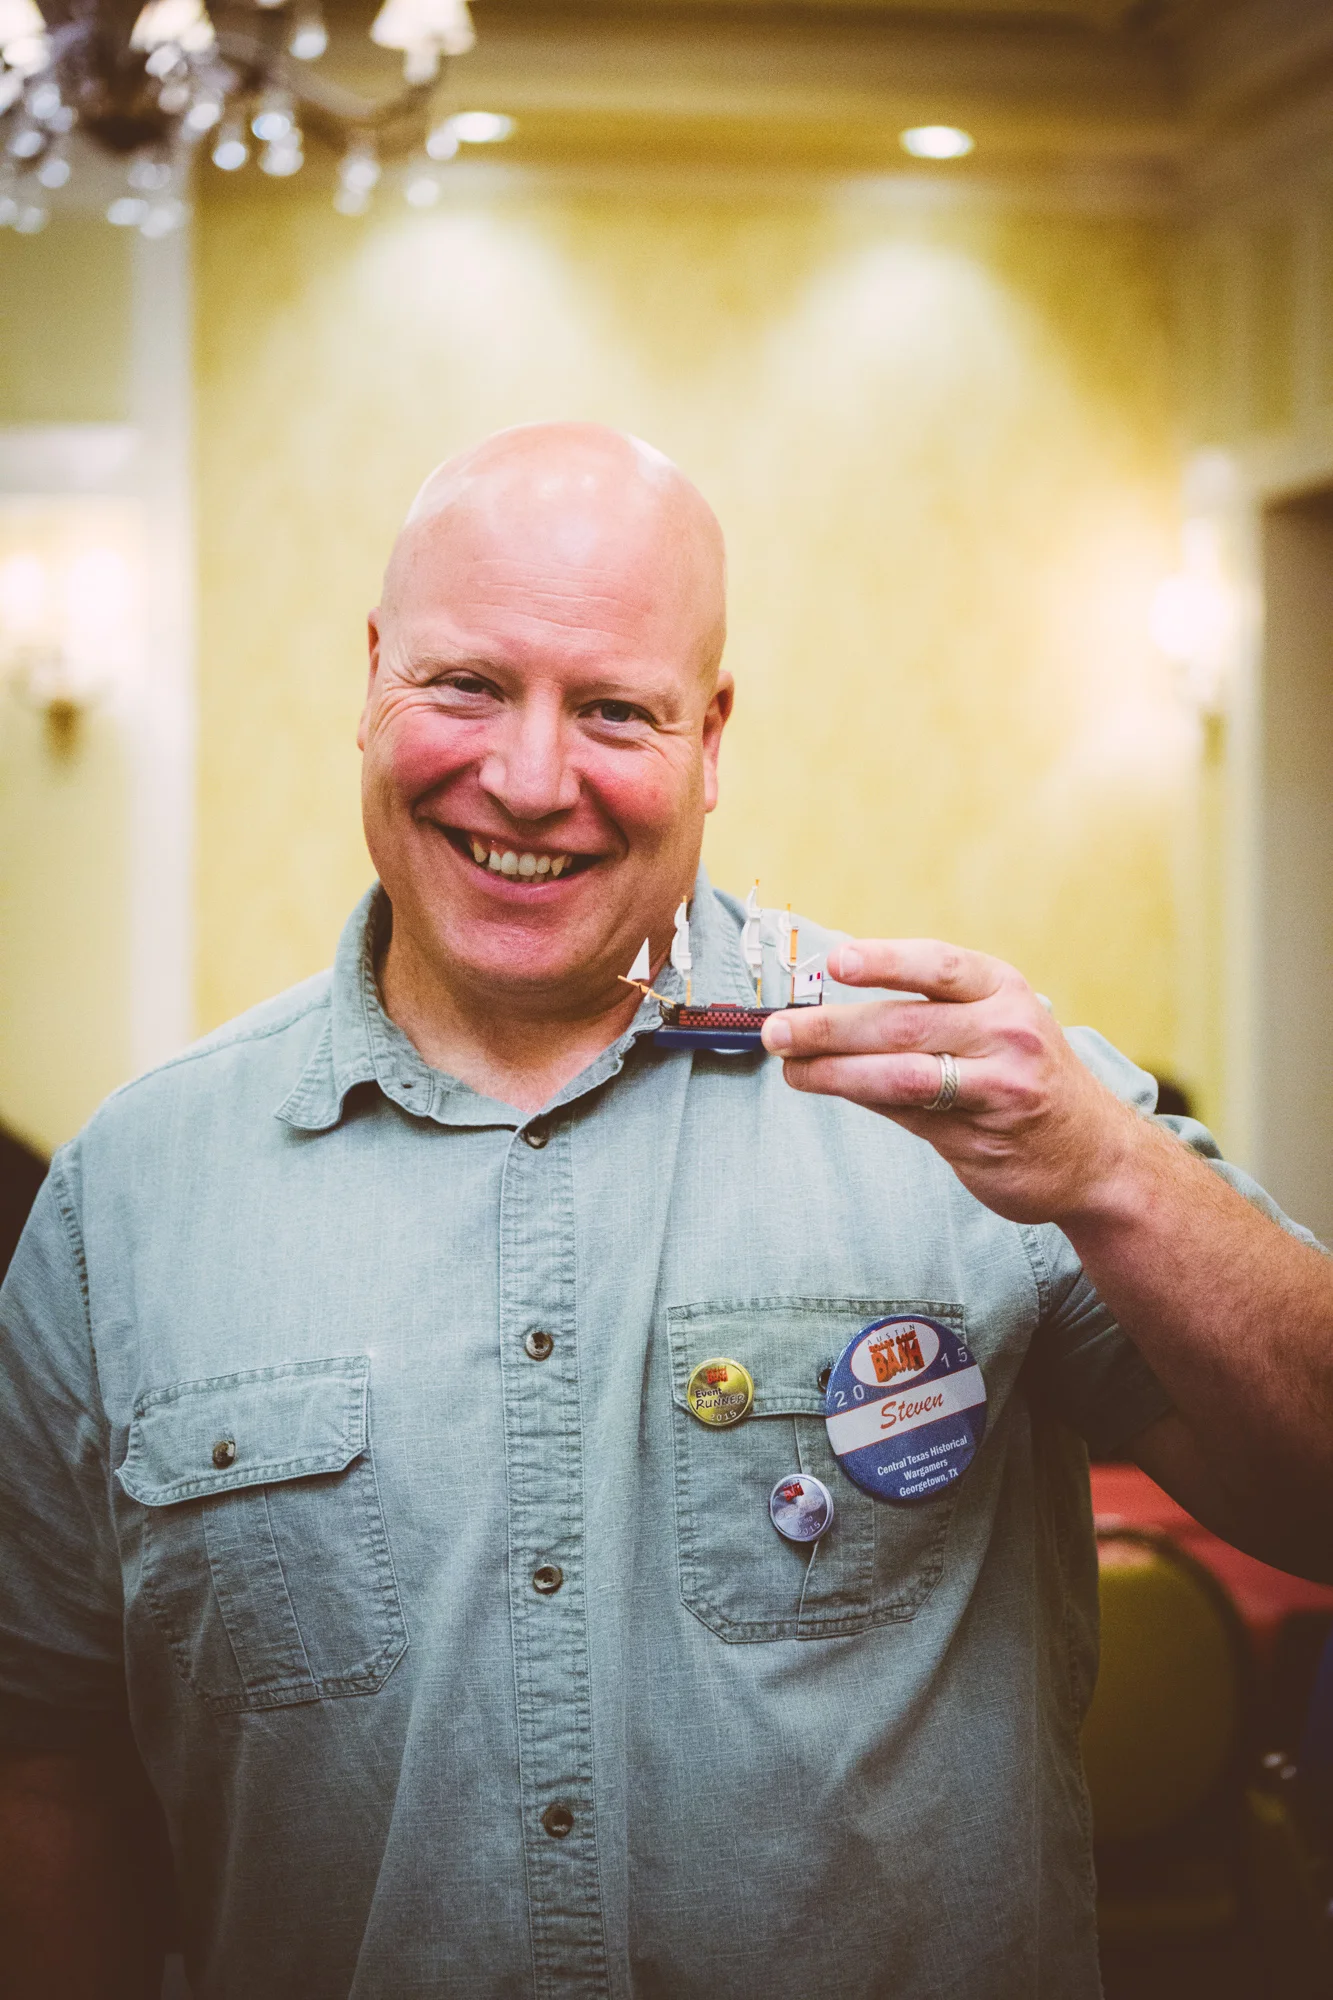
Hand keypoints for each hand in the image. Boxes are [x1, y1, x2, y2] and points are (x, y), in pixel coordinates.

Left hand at [760, 938, 1142, 1226]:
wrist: (1096, 1154)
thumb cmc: (1024, 1074)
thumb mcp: (996, 1024)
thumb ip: (925, 1014)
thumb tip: (828, 1008)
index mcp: (1004, 990)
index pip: (938, 966)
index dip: (886, 961)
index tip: (837, 962)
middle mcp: (1008, 1032)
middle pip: (905, 1025)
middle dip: (831, 1027)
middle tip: (777, 1030)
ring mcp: (1000, 1087)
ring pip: (901, 1075)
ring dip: (834, 1071)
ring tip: (790, 1068)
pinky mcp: (984, 1137)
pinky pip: (909, 1115)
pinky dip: (864, 1099)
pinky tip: (830, 1089)